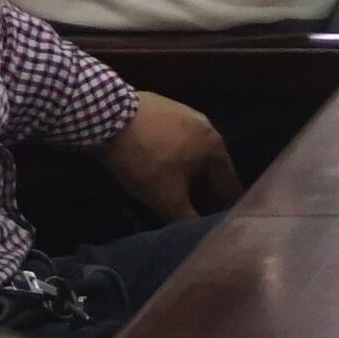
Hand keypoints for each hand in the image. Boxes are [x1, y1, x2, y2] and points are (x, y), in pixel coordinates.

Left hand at [102, 88, 235, 221]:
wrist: (108, 116)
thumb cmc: (145, 160)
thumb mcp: (167, 198)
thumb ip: (188, 218)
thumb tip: (201, 230)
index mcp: (217, 147)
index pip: (230, 185)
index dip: (223, 208)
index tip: (216, 223)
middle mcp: (208, 126)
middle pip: (211, 167)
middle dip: (204, 190)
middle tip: (192, 209)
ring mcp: (186, 113)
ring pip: (193, 152)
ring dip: (187, 172)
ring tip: (172, 188)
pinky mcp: (165, 107)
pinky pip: (176, 139)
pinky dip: (173, 155)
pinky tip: (158, 164)